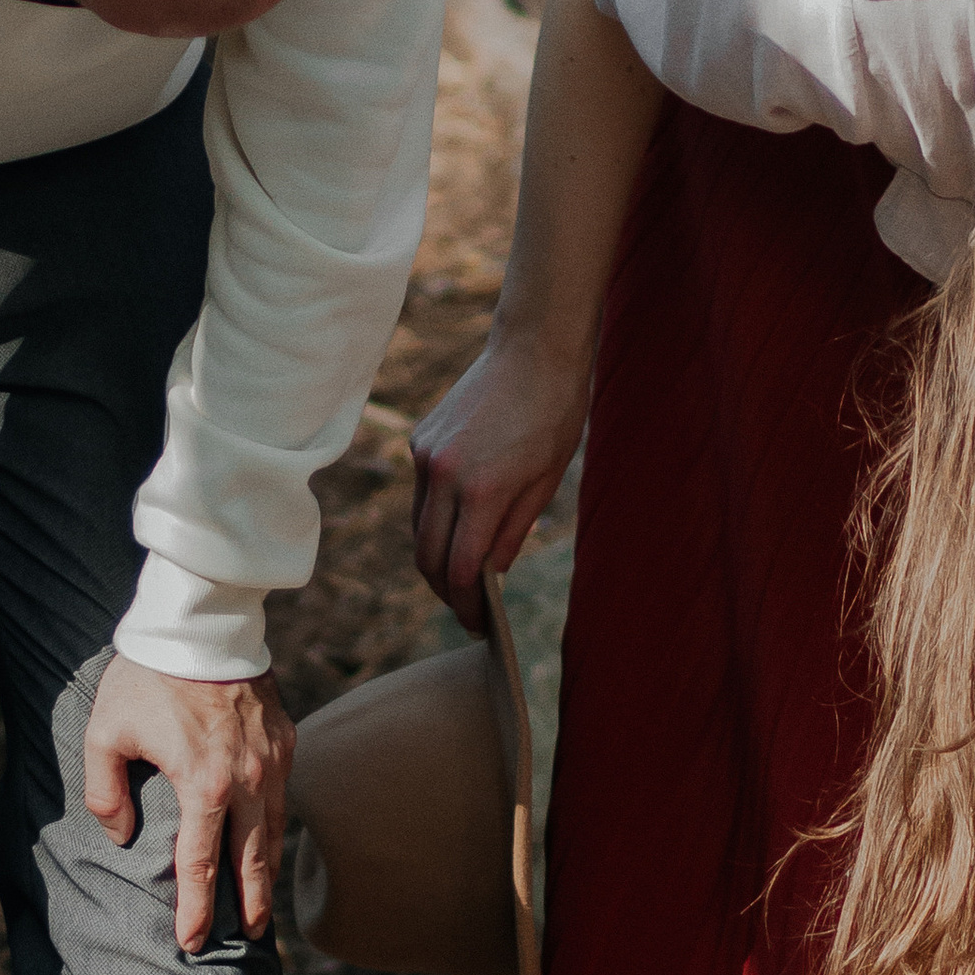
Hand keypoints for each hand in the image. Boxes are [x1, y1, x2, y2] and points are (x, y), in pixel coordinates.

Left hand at [84, 655, 293, 953]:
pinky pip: (282, 795)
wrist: (202, 621)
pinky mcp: (284, 738)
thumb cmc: (146, 676)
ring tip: (264, 902)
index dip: (197, 909)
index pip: (200, 865)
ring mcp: (272, 760)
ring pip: (274, 830)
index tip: (193, 941)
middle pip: (251, 860)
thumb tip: (121, 835)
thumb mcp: (104, 733)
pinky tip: (268, 839)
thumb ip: (104, 792)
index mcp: (203, 786)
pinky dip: (276, 825)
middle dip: (250, 905)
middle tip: (251, 938)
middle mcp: (247, 781)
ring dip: (267, 870)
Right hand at [410, 330, 589, 627]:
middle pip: (428, 556)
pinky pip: (421, 496)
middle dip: (446, 591)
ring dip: (437, 558)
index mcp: (481, 490)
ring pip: (419, 528)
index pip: (461, 570)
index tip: (479, 626)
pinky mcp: (420, 440)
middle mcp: (442, 475)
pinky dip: (436, 520)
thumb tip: (488, 577)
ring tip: (464, 576)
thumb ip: (511, 533)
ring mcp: (424, 456)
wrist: (534, 349)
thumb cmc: (554, 414)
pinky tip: (460, 526)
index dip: (468, 606)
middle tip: (468, 611)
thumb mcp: (545, 483)